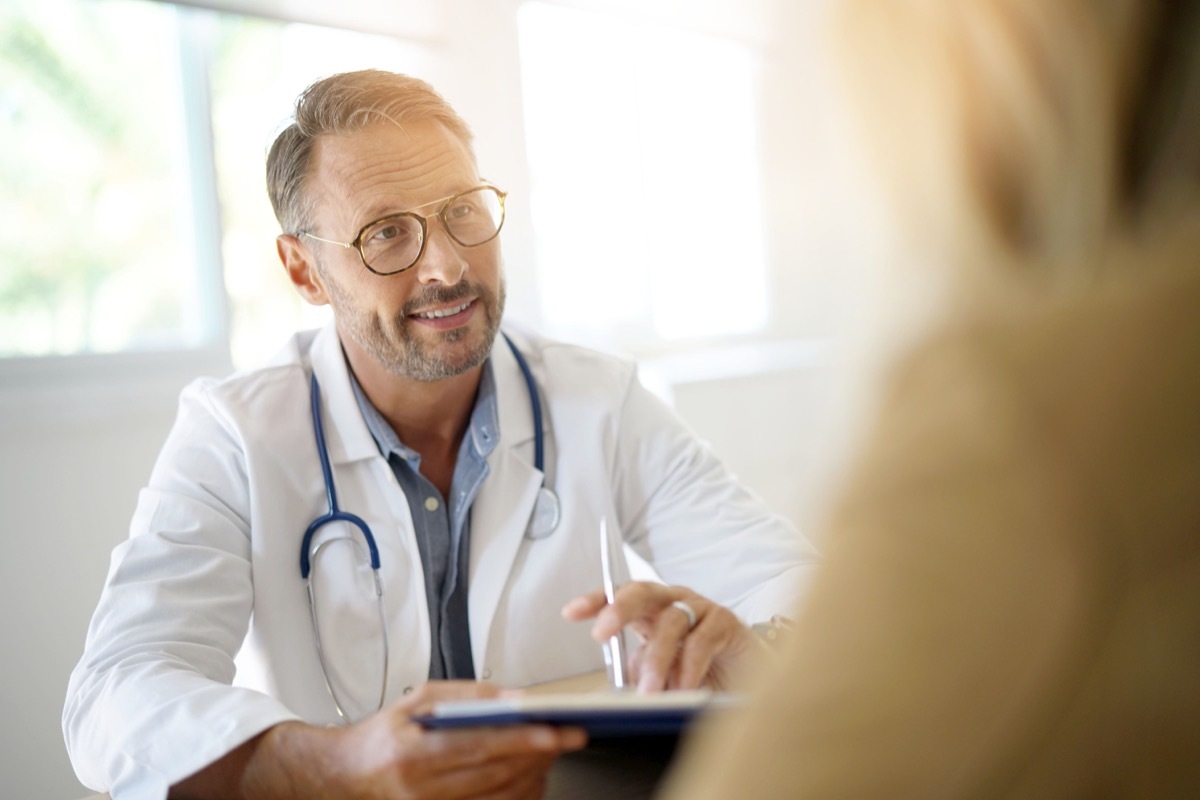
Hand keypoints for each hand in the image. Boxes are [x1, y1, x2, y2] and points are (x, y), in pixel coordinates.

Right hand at [172, 681, 585, 799]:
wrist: (346, 777)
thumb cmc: (384, 735)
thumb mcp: (419, 700)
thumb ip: (469, 696)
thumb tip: (515, 698)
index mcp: (412, 754)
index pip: (480, 747)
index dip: (523, 740)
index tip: (555, 732)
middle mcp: (422, 790)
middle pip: (497, 774)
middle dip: (539, 755)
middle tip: (567, 736)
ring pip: (500, 798)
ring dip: (534, 775)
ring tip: (552, 753)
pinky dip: (517, 794)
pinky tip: (530, 776)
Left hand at [561, 582, 755, 693]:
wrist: (750, 676)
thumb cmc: (702, 670)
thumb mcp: (663, 672)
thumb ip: (642, 672)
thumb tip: (623, 687)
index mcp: (652, 610)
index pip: (619, 596)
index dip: (595, 601)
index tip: (571, 612)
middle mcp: (674, 601)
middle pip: (642, 592)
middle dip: (618, 609)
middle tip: (602, 632)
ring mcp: (700, 608)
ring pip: (671, 622)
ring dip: (657, 659)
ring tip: (650, 692)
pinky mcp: (725, 622)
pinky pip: (702, 640)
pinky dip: (690, 667)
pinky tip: (684, 688)